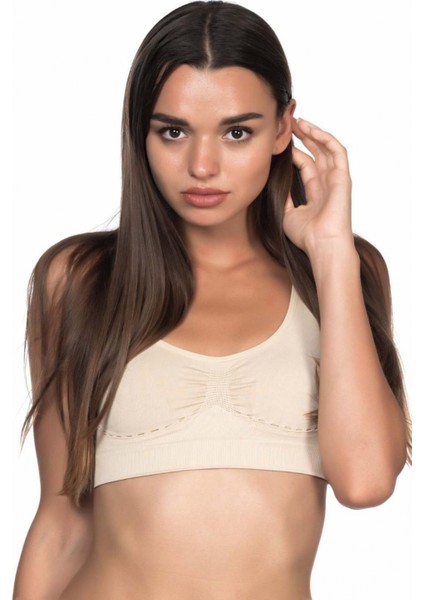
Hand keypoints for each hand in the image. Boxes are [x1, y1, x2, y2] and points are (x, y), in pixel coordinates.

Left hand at [283, 117, 353, 256]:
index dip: (294, 152)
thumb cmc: (307, 235)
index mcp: (316, 192)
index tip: (281, 141)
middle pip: (317, 153)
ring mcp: (336, 179)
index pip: (305, 165)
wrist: (323, 245)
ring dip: (314, 134)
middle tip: (290, 124)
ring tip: (300, 122)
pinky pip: (337, 151)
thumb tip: (274, 179)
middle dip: (304, 137)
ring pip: (327, 148)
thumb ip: (283, 196)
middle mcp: (327, 183)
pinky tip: (312, 130)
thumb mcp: (287, 213)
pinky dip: (326, 138)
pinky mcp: (342, 177)